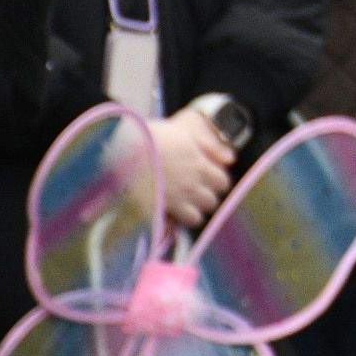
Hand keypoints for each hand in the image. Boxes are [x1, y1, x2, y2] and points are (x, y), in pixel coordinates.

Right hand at [149, 108, 235, 229]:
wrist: (125, 151)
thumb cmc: (152, 137)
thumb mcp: (184, 133)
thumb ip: (209, 146)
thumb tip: (231, 158)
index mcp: (200, 164)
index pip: (222, 181)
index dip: (216, 181)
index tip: (206, 177)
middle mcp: (192, 184)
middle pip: (212, 200)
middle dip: (205, 197)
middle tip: (193, 192)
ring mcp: (177, 198)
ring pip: (198, 215)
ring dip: (192, 210)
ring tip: (181, 204)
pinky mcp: (161, 209)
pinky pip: (180, 222)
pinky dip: (177, 220)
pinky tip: (169, 211)